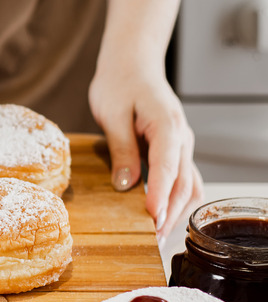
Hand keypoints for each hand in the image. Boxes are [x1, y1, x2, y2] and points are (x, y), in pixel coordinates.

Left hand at [89, 54, 203, 241]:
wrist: (131, 64)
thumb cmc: (119, 83)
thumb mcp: (112, 114)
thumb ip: (122, 149)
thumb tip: (126, 185)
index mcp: (167, 125)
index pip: (168, 166)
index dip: (160, 194)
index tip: (152, 217)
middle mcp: (181, 136)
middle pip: (183, 181)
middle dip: (169, 211)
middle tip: (150, 237)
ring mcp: (182, 143)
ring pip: (188, 184)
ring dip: (175, 210)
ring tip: (155, 234)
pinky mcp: (175, 149)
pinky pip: (183, 178)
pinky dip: (176, 199)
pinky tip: (161, 214)